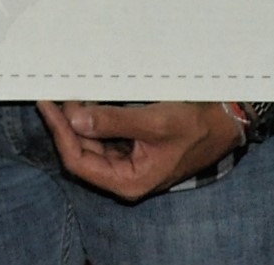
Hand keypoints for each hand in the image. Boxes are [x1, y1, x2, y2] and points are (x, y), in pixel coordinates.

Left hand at [33, 100, 240, 201]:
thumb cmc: (197, 125)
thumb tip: (75, 120)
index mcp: (130, 181)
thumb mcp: (154, 122)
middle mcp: (126, 176)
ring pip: (92, 142)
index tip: (47, 106)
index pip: (79, 161)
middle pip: (82, 151)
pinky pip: (106, 135)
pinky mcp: (134, 148)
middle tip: (56, 93)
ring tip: (70, 92)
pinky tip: (89, 100)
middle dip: (67, 123)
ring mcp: (129, 162)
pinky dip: (95, 119)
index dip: (59, 133)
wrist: (226, 121)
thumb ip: (113, 122)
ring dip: (80, 120)